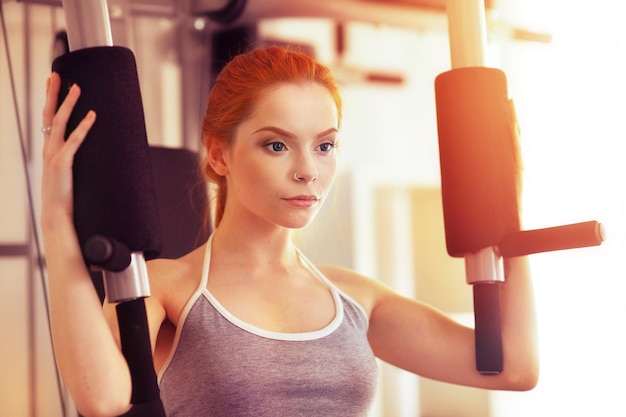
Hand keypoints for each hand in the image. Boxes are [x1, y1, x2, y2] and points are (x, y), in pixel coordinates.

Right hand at [41, 73, 95, 222]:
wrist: (55, 214)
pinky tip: (93, 115)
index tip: (52, 82)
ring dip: (68, 103)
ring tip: (77, 87)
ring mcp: (54, 155)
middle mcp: (48, 149)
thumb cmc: (62, 196)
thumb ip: (68, 161)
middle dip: (53, 93)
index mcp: (49, 150)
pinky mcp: (63, 163)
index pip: (47, 119)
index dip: (50, 100)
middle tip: (56, 74)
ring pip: (60, 122)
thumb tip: (80, 153)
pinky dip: (84, 127)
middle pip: (49, 115)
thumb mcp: (64, 174)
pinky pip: (75, 141)